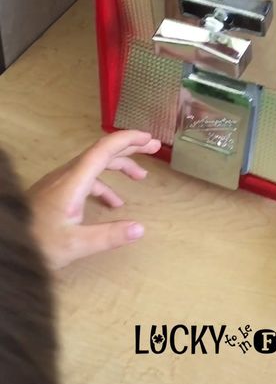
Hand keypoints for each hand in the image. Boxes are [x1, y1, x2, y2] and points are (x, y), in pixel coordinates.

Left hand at [29, 131, 160, 269]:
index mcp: (74, 180)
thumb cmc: (38, 242)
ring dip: (118, 166)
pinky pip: (86, 179)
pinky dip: (104, 184)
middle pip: (102, 151)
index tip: (148, 139)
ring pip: (94, 165)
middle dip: (129, 147)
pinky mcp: (57, 191)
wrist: (9, 241)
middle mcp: (67, 174)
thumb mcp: (75, 244)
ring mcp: (60, 181)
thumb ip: (109, 235)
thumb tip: (140, 228)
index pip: (104, 149)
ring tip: (141, 176)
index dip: (127, 139)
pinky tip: (114, 203)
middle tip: (154, 146)